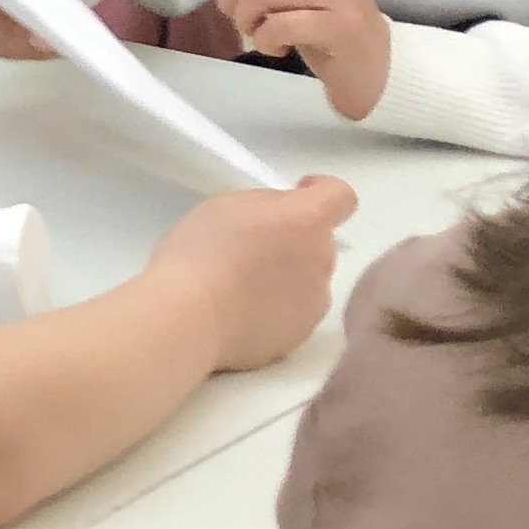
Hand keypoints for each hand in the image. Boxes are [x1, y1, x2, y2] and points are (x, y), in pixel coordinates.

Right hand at [147, 175, 355, 371]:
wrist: (188, 316)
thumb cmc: (200, 253)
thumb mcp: (227, 205)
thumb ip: (268, 206)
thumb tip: (283, 220)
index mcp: (306, 221)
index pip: (340, 197)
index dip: (321, 191)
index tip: (298, 194)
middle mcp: (321, 260)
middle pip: (320, 243)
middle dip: (295, 241)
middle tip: (252, 249)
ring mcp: (314, 303)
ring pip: (310, 282)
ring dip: (289, 279)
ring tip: (244, 289)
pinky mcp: (299, 337)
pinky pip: (294, 316)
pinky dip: (276, 312)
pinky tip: (241, 314)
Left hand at [215, 0, 390, 119]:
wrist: (371, 72)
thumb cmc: (326, 29)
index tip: (238, 1)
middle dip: (233, 0)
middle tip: (246, 22)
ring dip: (248, 22)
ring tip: (262, 35)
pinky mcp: (342, 26)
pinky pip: (280, 25)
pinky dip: (266, 40)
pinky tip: (278, 49)